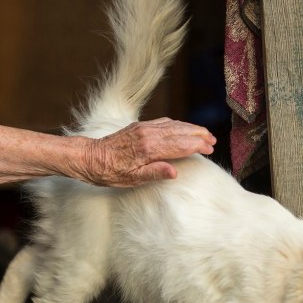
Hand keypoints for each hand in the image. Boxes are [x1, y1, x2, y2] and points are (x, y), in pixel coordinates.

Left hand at [82, 118, 215, 186]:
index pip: (179, 144)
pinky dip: (177, 124)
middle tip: (212, 140)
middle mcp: (147, 134)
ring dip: (190, 128)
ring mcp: (143, 128)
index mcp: (148, 148)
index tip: (209, 148)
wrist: (90, 157)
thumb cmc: (109, 172)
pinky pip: (163, 123)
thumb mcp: (131, 179)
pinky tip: (182, 128)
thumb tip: (174, 172)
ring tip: (203, 133)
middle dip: (198, 135)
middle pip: (179, 132)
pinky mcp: (139, 126)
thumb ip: (154, 173)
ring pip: (173, 125)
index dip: (196, 145)